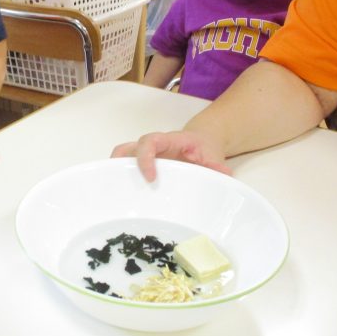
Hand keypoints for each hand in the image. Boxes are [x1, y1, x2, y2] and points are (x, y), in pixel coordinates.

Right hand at [111, 130, 230, 181]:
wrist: (203, 144)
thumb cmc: (205, 150)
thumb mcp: (214, 157)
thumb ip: (218, 166)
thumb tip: (223, 174)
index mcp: (170, 140)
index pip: (151, 141)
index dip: (145, 157)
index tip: (151, 178)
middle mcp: (153, 145)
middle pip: (129, 147)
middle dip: (121, 164)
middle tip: (121, 187)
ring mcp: (146, 155)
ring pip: (122, 155)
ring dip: (114, 170)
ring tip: (112, 191)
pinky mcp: (143, 164)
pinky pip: (125, 166)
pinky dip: (119, 176)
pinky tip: (119, 195)